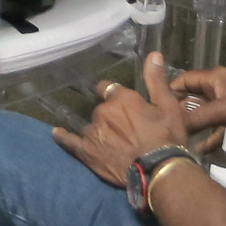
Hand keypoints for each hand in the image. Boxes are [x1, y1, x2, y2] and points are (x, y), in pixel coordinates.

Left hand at [53, 54, 194, 187]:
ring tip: (110, 142)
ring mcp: (92, 132)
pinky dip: (63, 137)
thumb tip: (153, 54)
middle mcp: (102, 112)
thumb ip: (156, 80)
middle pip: (101, 110)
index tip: (121, 103)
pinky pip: (70, 142)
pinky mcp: (87, 152)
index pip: (108, 89)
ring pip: (91, 126)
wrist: (159, 171)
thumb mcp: (168, 106)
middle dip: (111, 116)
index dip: (114, 96)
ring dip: (98, 130)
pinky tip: (57, 133)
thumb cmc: (167, 137)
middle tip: (126, 130)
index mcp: (121, 99)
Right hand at [170, 66, 225, 152]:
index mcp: (215, 78)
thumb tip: (170, 126)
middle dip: (183, 114)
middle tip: (169, 128)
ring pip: (204, 114)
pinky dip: (211, 137)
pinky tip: (202, 150)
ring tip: (183, 140)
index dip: (170, 92)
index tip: (158, 108)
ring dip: (196, 128)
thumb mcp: (219, 111)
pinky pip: (217, 126)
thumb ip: (194, 118)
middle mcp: (220, 88)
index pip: (185, 80)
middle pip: (194, 99)